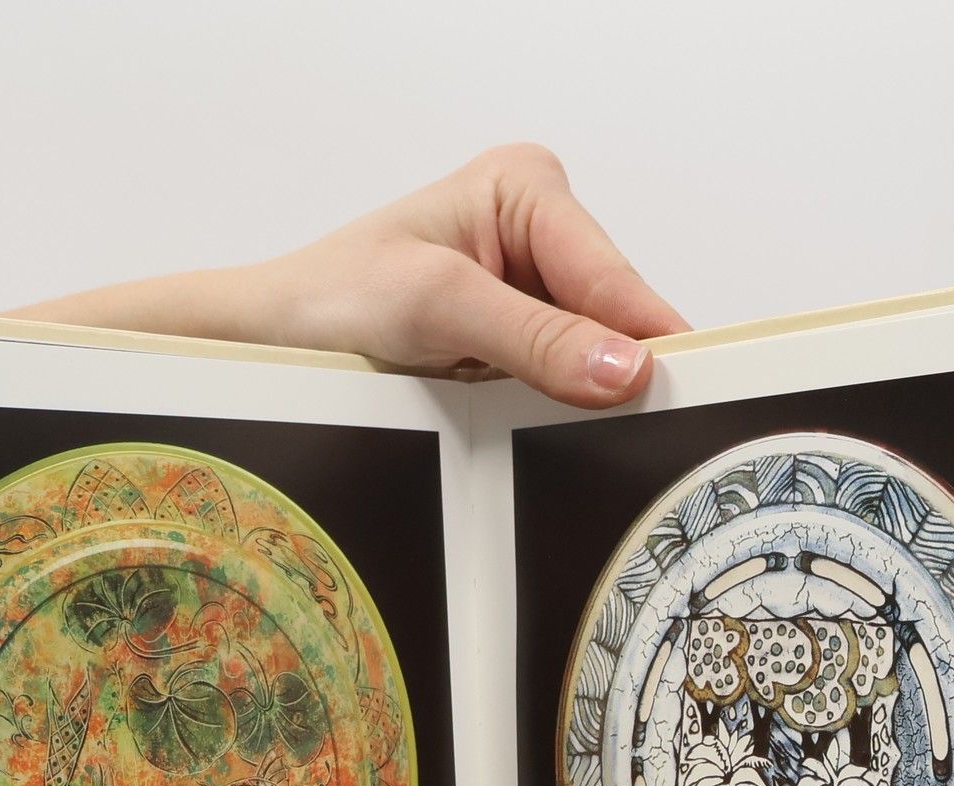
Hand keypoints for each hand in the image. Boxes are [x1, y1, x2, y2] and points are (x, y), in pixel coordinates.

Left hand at [11, 144, 687, 408]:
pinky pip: (558, 380)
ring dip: (573, 395)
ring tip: (535, 418)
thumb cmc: (328, 299)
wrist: (265, 342)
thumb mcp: (439, 311)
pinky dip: (549, 408)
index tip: (688, 395)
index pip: (615, 276)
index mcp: (527, 187)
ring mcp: (526, 288)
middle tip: (618, 429)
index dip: (648, 342)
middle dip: (606, 371)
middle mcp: (535, 230)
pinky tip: (527, 421)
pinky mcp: (511, 340)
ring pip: (591, 356)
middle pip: (612, 318)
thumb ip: (538, 339)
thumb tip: (626, 368)